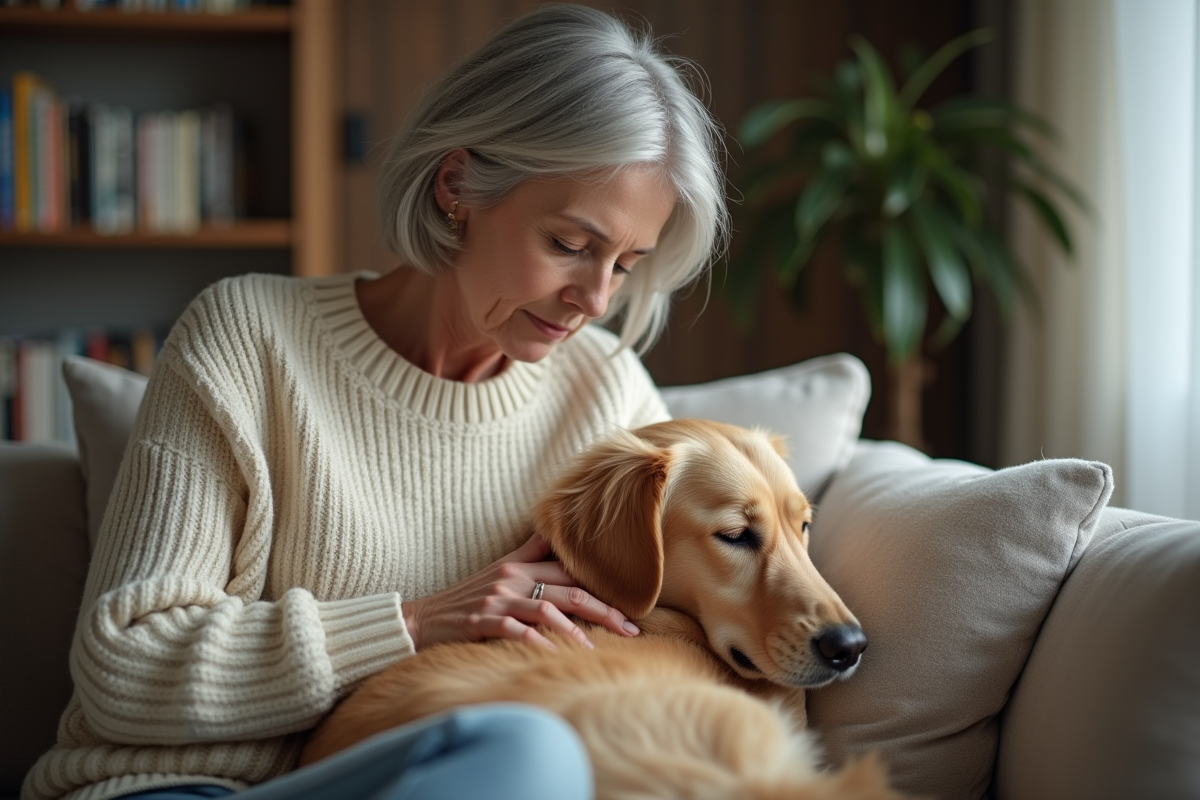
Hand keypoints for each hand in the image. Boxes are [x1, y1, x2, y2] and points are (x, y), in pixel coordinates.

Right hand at [401, 534, 639, 650]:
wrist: (420, 619)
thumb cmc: (466, 599)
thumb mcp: (499, 570)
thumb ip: (531, 554)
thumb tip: (559, 536)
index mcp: (520, 565)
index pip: (572, 572)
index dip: (604, 588)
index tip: (632, 606)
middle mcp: (512, 577)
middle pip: (570, 591)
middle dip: (605, 610)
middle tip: (631, 630)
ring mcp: (497, 599)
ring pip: (547, 610)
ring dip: (576, 632)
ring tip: (596, 650)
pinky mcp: (481, 621)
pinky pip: (516, 631)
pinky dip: (537, 643)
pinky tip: (554, 655)